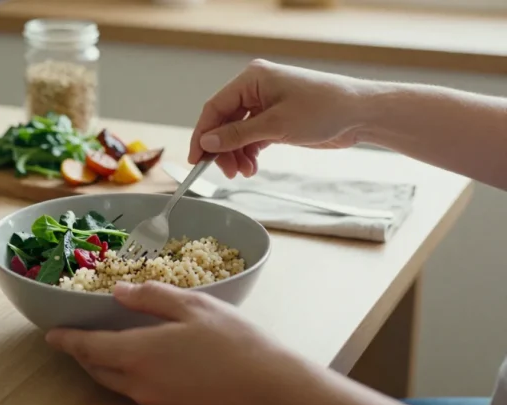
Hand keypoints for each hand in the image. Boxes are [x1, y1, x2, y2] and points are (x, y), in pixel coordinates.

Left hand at [45, 281, 311, 404]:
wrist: (272, 393)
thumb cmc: (236, 343)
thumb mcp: (195, 307)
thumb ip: (152, 298)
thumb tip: (120, 293)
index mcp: (139, 354)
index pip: (89, 347)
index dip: (67, 340)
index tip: (52, 335)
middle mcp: (140, 385)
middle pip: (98, 371)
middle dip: (84, 355)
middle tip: (79, 341)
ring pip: (119, 386)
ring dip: (108, 368)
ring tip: (111, 350)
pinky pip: (142, 397)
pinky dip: (134, 381)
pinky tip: (152, 368)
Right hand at [188, 59, 368, 178]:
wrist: (361, 114)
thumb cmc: (325, 108)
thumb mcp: (277, 125)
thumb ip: (238, 135)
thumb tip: (207, 142)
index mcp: (252, 79)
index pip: (215, 107)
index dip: (203, 134)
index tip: (196, 158)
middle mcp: (256, 89)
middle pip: (224, 122)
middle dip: (222, 149)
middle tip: (225, 172)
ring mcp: (266, 105)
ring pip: (237, 133)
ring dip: (236, 155)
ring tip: (243, 172)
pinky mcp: (276, 120)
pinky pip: (252, 138)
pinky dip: (249, 154)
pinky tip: (251, 168)